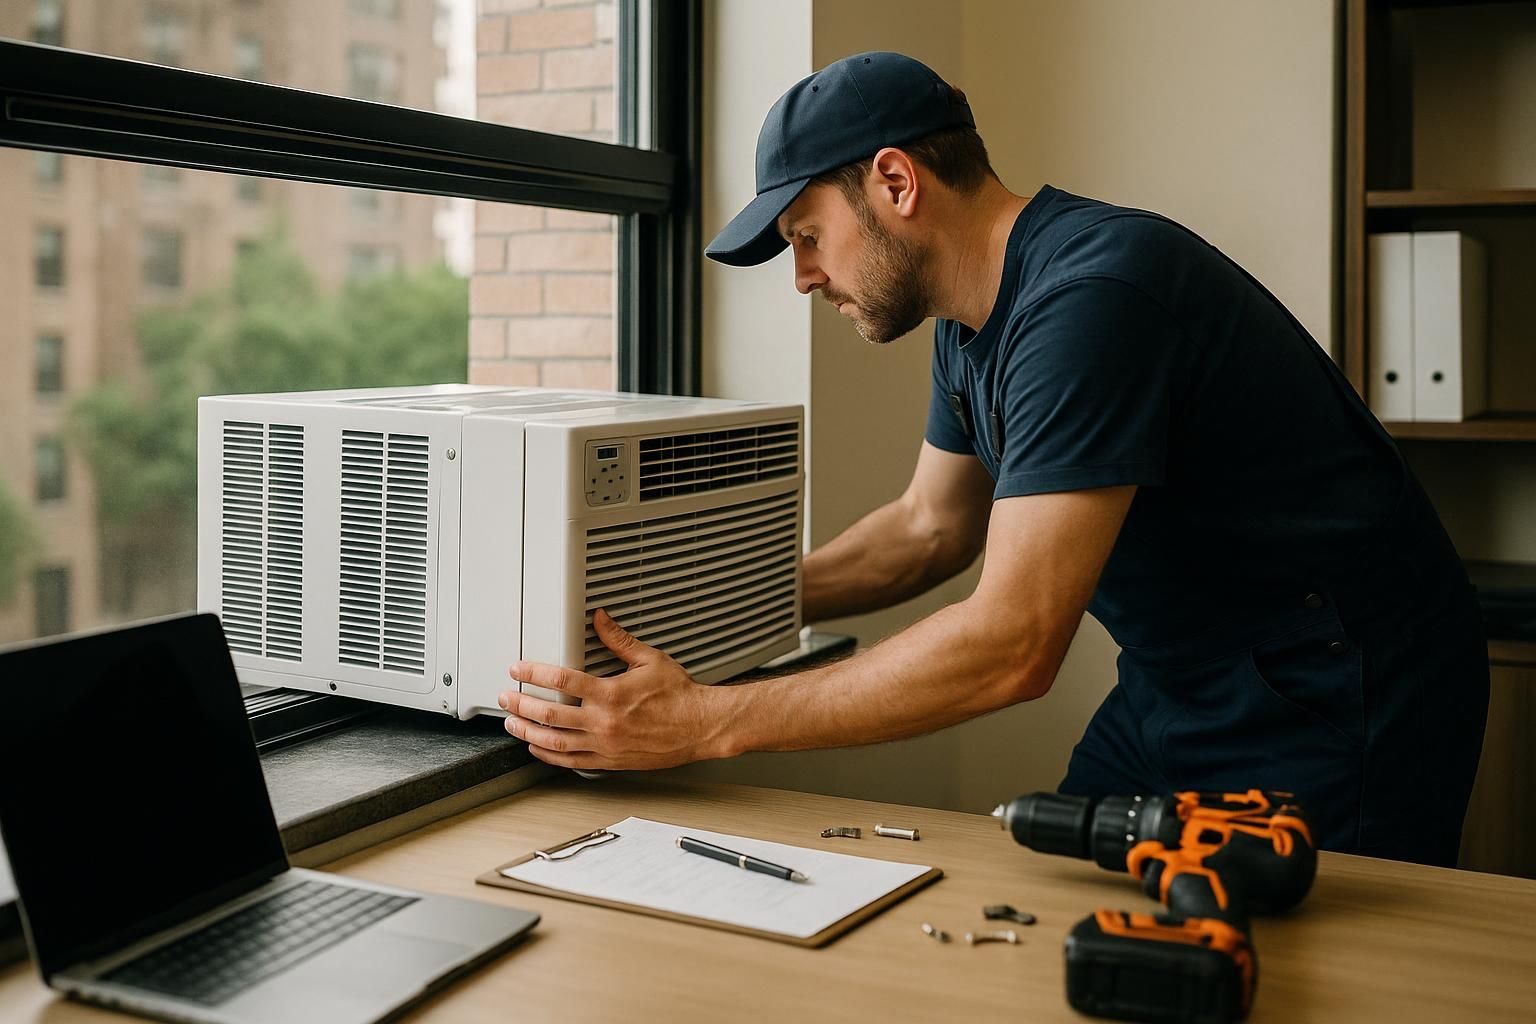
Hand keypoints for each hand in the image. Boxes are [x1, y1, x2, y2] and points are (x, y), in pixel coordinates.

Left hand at [496, 609, 731, 770]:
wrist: (700, 727)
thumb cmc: (679, 695)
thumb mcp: (650, 660)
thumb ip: (619, 640)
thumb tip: (600, 619)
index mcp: (611, 694)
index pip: (562, 682)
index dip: (534, 674)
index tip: (519, 669)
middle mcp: (604, 722)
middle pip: (550, 714)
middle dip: (522, 704)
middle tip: (507, 696)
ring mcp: (605, 744)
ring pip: (555, 742)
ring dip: (528, 731)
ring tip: (512, 722)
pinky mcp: (610, 761)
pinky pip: (571, 761)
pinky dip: (549, 755)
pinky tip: (537, 747)